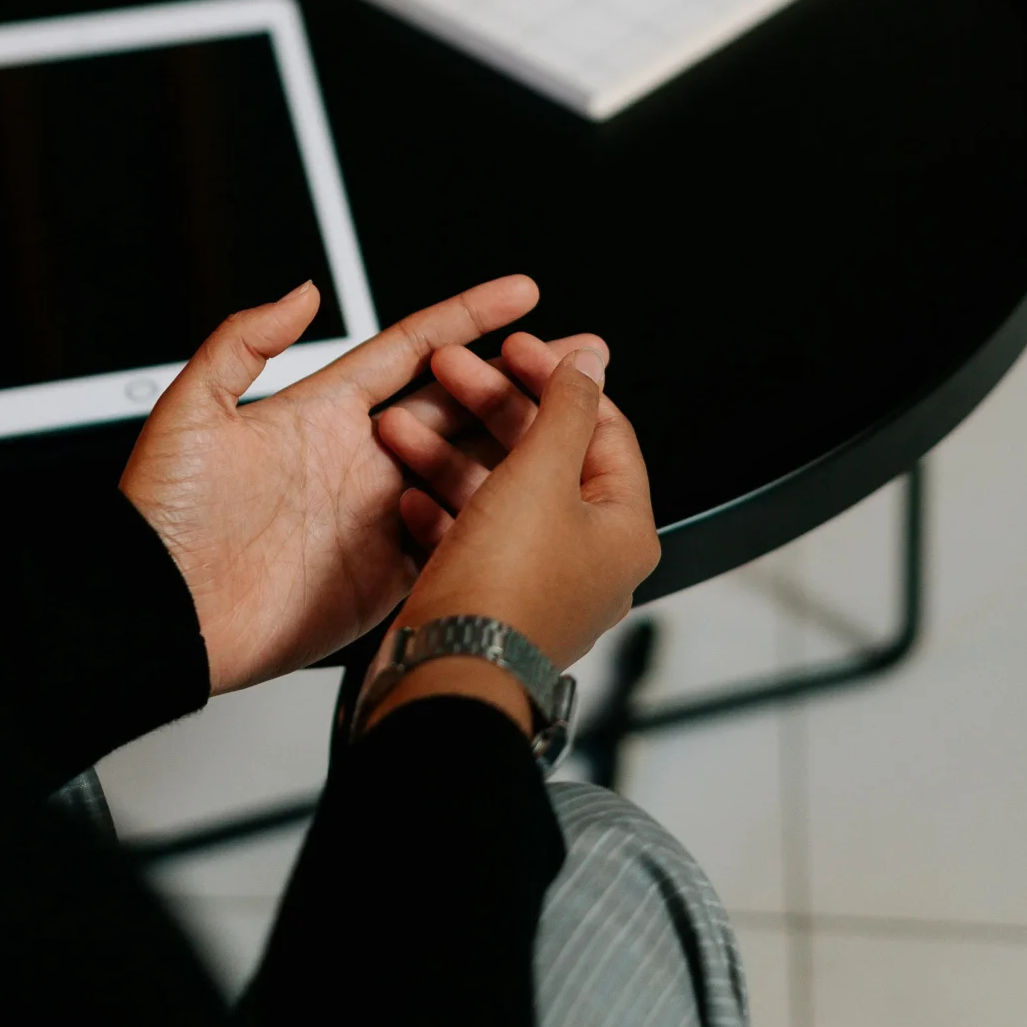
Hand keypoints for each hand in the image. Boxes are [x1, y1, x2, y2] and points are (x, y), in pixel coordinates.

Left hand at [119, 275, 539, 693]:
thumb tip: (301, 289)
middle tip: (577, 357)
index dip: (468, 317)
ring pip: (466, 471)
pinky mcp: (380, 576)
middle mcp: (357, 460)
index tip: (522, 293)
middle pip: (457, 407)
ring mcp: (373, 517)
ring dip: (519, 446)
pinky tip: (530, 506)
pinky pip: (449, 541)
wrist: (155, 614)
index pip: (412, 350)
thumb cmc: (160, 516)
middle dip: (520, 379)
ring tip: (575, 424)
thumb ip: (243, 340)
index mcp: (320, 411)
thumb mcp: (190, 410)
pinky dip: (489, 525)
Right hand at [365, 336, 658, 731]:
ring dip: (448, 453)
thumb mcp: (540, 475)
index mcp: (624, 527)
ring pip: (498, 493)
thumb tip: (590, 362)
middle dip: (488, 408)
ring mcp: (539, 579)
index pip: (603, 427)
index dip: (554, 377)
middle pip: (544, 454)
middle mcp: (589, 556)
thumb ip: (567, 408)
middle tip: (451, 371)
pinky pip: (470, 537)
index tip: (513, 348)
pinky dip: (440, 508)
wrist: (448, 679)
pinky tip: (407, 492)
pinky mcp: (492, 599)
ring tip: (403, 427)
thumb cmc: (504, 593)